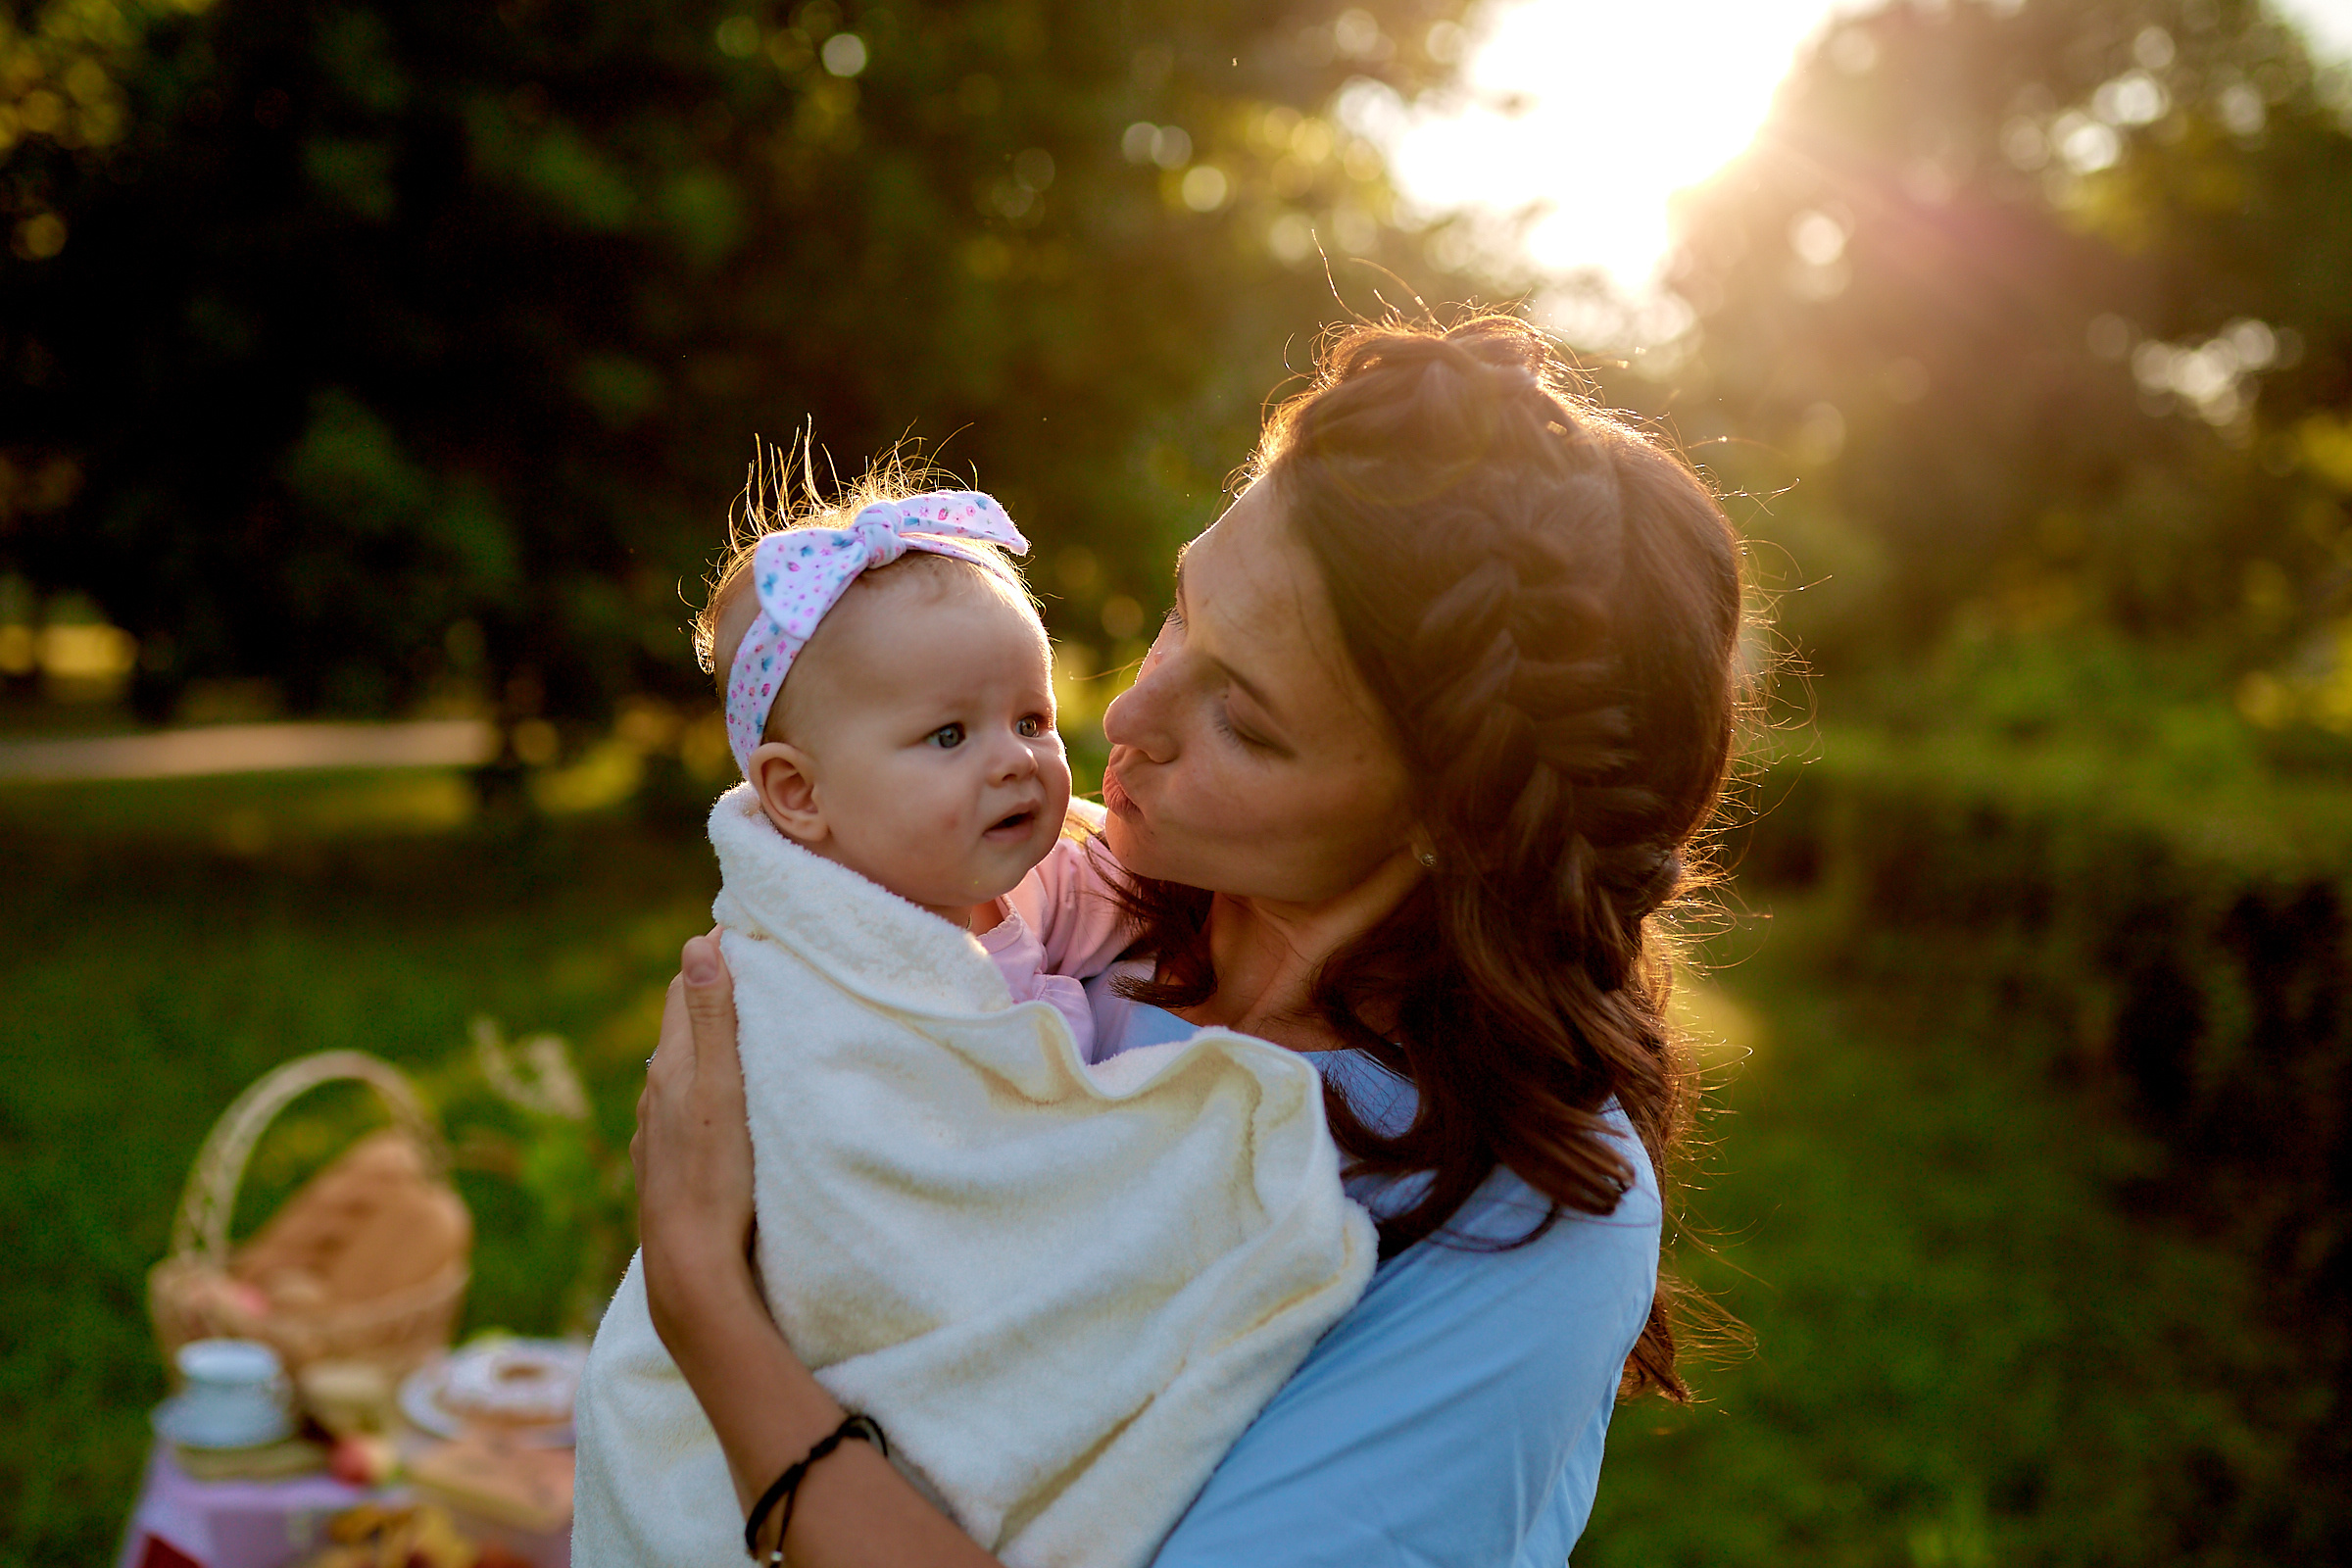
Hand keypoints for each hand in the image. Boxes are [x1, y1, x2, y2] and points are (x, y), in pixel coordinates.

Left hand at [633, 930, 758, 1352]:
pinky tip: (723, 1102)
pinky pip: (683, 1108)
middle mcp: (655, 1092)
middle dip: (712, 990)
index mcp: (672, 1066)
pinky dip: (703, 1086)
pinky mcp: (666, 1165)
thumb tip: (698, 942)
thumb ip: (714, 1019)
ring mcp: (656, 1131)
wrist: (688, 1267)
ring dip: (709, 1041)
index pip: (685, 987)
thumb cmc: (714, 1177)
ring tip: (748, 1029)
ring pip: (681, 1067)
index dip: (713, 954)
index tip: (750, 931)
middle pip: (680, 1022)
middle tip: (757, 968)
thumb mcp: (721, 1090)